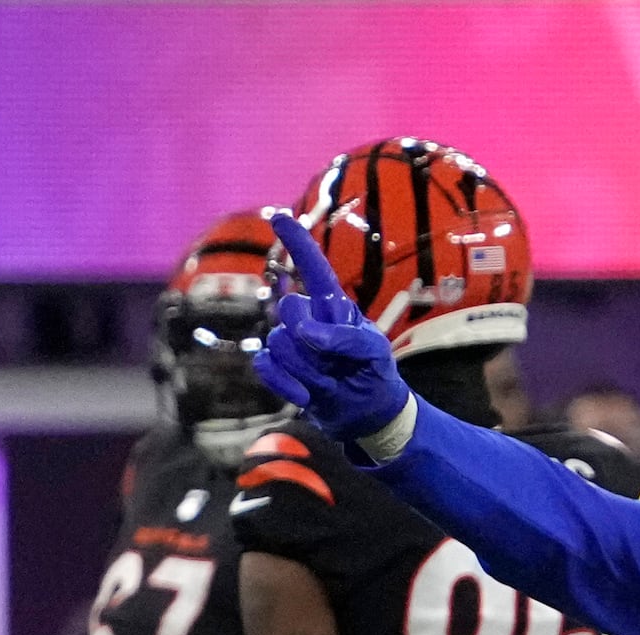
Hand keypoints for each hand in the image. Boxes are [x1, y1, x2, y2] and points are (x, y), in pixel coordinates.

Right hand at [255, 211, 409, 446]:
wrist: (367, 413)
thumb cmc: (374, 373)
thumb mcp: (374, 352)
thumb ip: (346, 337)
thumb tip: (305, 332)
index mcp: (333, 307)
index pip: (314, 269)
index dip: (298, 242)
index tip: (280, 217)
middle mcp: (308, 319)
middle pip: (289, 310)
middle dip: (310, 338)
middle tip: (336, 362)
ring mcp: (291, 343)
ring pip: (279, 343)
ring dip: (306, 369)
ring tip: (329, 381)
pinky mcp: (279, 367)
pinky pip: (265, 365)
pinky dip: (283, 383)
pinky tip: (305, 396)